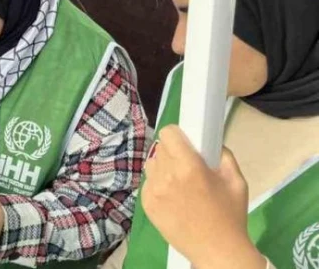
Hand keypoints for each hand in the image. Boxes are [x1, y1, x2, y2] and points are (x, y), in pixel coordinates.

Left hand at [142, 126, 261, 268]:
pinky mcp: (147, 204)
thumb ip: (224, 156)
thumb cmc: (230, 216)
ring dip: (163, 168)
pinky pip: (148, 183)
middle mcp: (166, 175)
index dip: (178, 136)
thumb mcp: (237, 181)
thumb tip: (211, 144)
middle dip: (173, 153)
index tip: (186, 144)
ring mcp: (153, 191)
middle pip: (161, 149)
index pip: (168, 134)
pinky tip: (173, 197)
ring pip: (152, 165)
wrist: (217, 250)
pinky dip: (158, 185)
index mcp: (189, 166)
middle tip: (187, 167)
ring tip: (179, 183)